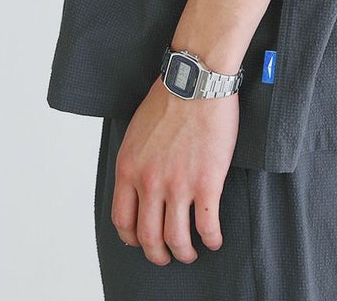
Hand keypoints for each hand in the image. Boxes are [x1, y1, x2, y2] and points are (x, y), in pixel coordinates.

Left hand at [111, 75, 239, 264]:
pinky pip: (207, 225)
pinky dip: (211, 239)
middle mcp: (149, 182)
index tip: (139, 240)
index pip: (122, 220)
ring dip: (184, 252)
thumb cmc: (169, 98)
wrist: (197, 81)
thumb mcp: (136, 132)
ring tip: (190, 252)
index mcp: (128, 168)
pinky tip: (214, 239)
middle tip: (165, 255)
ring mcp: (178, 185)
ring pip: (176, 238)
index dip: (131, 237)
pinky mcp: (207, 182)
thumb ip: (135, 161)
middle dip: (157, 253)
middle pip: (148, 237)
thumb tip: (139, 183)